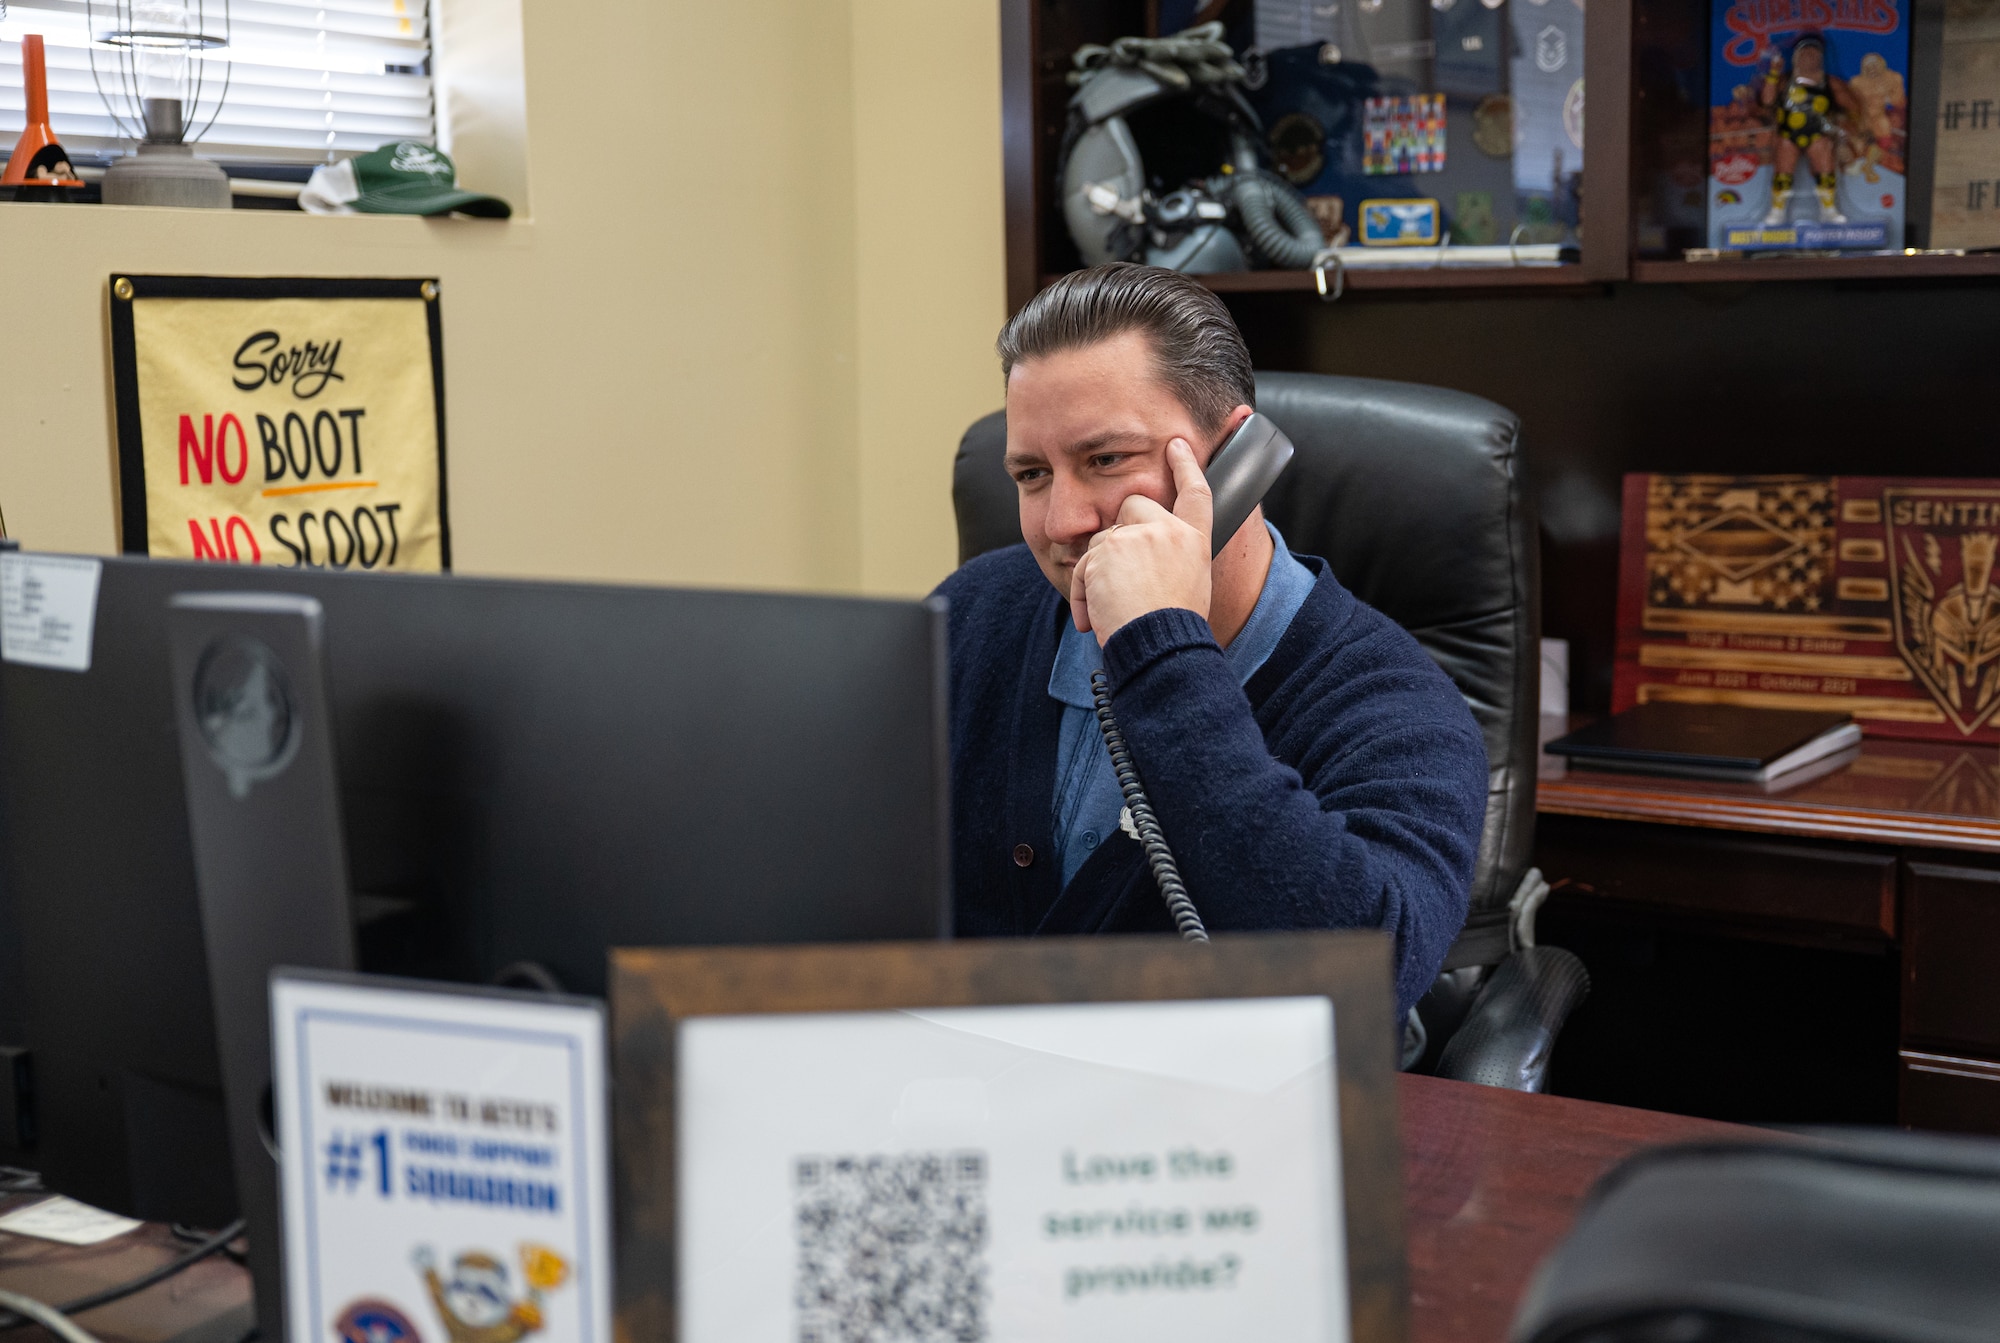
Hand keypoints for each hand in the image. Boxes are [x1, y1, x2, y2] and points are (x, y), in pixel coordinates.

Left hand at [1070, 439, 1212, 644]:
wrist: (1158, 646)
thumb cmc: (1172, 628)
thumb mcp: (1189, 586)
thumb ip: (1171, 559)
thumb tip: (1151, 561)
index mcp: (1193, 541)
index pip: (1195, 492)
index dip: (1187, 465)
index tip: (1177, 445)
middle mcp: (1168, 531)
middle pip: (1134, 504)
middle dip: (1120, 529)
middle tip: (1121, 572)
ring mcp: (1137, 536)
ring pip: (1103, 538)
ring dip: (1098, 572)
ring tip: (1110, 607)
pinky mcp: (1109, 548)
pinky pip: (1084, 565)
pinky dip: (1083, 591)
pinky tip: (1095, 615)